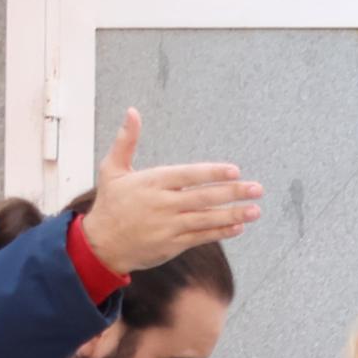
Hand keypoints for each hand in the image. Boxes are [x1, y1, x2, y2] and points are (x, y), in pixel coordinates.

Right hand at [76, 109, 261, 276]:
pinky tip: (238, 227)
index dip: (212, 174)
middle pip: (203, 197)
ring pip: (206, 219)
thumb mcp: (111, 169)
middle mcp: (162, 204)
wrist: (101, 244)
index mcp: (152, 182)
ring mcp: (168, 226)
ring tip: (255, 210)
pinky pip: (201, 237)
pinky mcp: (172, 245)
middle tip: (257, 189)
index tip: (235, 171)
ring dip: (233, 214)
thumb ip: (126, 141)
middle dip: (232, 193)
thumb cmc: (110, 204)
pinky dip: (220, 232)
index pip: (188, 175)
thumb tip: (132, 111)